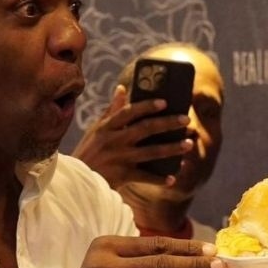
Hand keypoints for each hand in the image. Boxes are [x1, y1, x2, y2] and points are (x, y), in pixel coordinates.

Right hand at [72, 85, 191, 190]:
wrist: (77, 180)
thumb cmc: (90, 151)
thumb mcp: (97, 129)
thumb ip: (112, 110)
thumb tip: (122, 88)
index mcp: (107, 127)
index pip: (129, 112)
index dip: (147, 106)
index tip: (165, 102)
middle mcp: (114, 140)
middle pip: (145, 129)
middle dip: (168, 123)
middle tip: (187, 119)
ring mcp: (119, 158)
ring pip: (152, 152)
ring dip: (172, 148)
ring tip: (189, 144)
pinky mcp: (123, 175)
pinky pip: (146, 177)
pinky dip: (160, 179)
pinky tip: (173, 178)